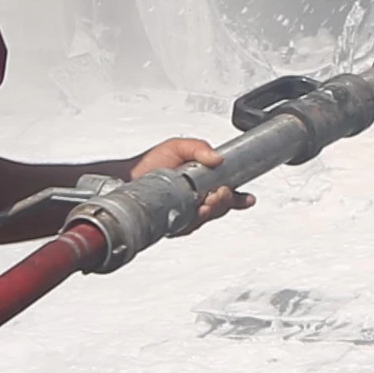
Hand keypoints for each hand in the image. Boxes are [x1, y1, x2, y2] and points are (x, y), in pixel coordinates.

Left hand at [127, 135, 244, 225]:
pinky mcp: (174, 223)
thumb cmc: (147, 163)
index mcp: (200, 181)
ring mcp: (185, 212)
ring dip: (212, 210)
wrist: (125, 177)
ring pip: (208, 217)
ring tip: (209, 200)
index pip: (226, 192)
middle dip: (226, 201)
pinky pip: (191, 225)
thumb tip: (217, 158)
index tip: (248, 198)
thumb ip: (198, 148)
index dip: (239, 197)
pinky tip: (198, 210)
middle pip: (221, 206)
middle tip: (222, 193)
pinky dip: (197, 218)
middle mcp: (195, 199)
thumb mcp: (177, 147)